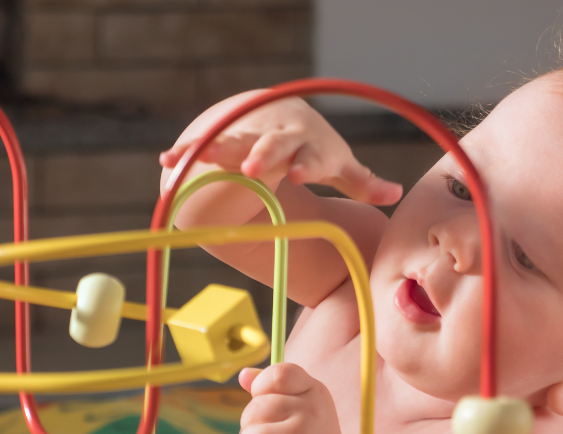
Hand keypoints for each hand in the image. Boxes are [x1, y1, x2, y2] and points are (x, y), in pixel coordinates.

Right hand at [160, 90, 402, 205]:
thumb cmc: (315, 147)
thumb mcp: (338, 163)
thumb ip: (362, 182)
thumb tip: (397, 194)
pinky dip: (186, 151)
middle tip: (254, 168)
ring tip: (204, 156)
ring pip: (234, 140)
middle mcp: (277, 137)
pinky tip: (166, 160)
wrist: (281, 110)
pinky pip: (202, 144)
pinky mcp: (225, 138)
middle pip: (271, 145)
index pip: (310, 154)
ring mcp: (249, 135)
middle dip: (263, 154)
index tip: (301, 174)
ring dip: (220, 148)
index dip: (306, 163)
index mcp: (307, 144)